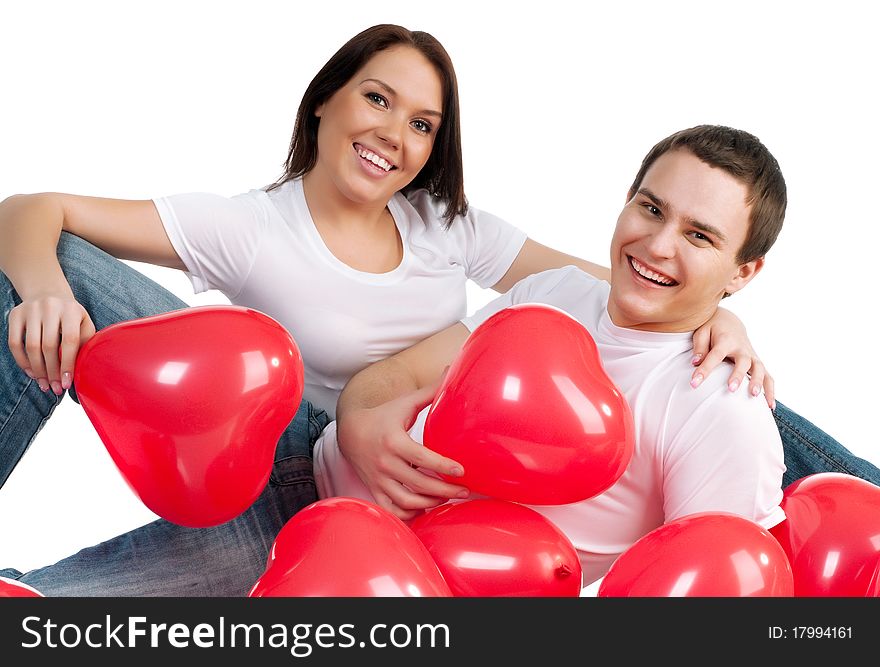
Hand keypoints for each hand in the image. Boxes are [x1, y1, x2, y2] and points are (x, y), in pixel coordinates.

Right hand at [7, 294, 95, 395]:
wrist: (48, 293)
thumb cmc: (70, 315)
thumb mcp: (84, 324)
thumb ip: (86, 343)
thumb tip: (84, 371)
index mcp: (71, 310)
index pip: (69, 340)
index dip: (68, 364)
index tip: (67, 383)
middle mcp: (50, 307)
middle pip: (48, 346)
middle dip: (52, 372)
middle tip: (56, 388)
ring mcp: (30, 310)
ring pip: (30, 347)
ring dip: (37, 370)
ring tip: (45, 385)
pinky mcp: (15, 315)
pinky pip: (14, 343)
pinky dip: (22, 361)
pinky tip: (31, 373)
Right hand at [336, 380, 468, 520]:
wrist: (351, 432)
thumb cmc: (384, 416)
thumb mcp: (405, 403)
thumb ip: (430, 392)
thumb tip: (450, 371)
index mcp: (394, 441)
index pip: (422, 458)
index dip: (443, 467)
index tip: (461, 471)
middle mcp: (384, 463)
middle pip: (418, 484)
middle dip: (444, 490)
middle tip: (464, 490)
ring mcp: (378, 480)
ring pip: (406, 501)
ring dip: (430, 503)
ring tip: (447, 498)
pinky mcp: (375, 491)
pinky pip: (393, 510)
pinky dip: (410, 515)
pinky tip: (426, 509)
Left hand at [690, 307, 774, 408]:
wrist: (729, 321)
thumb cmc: (711, 328)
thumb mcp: (702, 332)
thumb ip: (699, 347)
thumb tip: (695, 362)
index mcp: (725, 340)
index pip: (715, 355)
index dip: (705, 370)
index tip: (694, 383)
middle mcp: (742, 348)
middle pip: (743, 362)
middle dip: (738, 375)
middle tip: (731, 389)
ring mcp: (752, 356)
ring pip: (760, 369)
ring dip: (758, 382)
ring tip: (753, 396)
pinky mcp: (757, 363)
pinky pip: (768, 377)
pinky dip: (771, 390)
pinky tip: (769, 406)